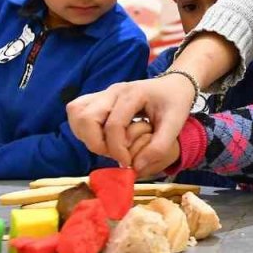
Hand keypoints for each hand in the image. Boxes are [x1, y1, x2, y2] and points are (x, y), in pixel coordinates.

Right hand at [67, 74, 194, 168]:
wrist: (175, 84)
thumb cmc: (176, 101)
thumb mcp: (176, 123)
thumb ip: (159, 147)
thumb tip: (135, 168)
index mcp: (133, 94)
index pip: (113, 125)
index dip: (117, 149)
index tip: (128, 163)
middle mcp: (113, 91)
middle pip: (85, 117)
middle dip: (96, 143)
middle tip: (114, 153)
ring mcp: (104, 93)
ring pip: (76, 113)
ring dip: (86, 135)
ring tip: (107, 146)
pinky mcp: (99, 98)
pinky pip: (78, 112)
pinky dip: (83, 129)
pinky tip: (100, 137)